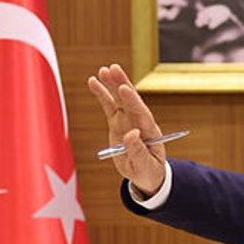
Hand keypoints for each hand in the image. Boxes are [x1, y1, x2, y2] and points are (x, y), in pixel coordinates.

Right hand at [87, 64, 167, 195]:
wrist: (146, 174)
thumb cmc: (149, 171)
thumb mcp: (145, 166)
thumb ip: (138, 151)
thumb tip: (132, 134)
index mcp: (150, 132)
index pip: (142, 113)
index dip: (133, 100)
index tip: (124, 88)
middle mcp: (139, 122)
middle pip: (131, 100)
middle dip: (123, 84)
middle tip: (114, 69)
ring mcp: (128, 120)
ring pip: (119, 99)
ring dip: (112, 84)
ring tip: (103, 70)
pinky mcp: (117, 123)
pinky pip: (109, 105)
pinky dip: (102, 93)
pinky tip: (93, 81)